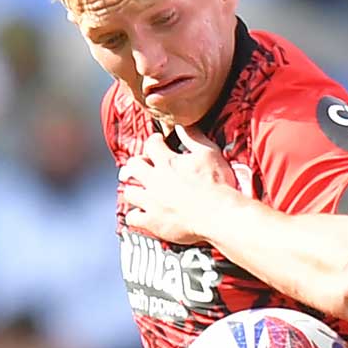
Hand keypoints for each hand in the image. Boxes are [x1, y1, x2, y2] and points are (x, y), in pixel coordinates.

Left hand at [120, 127, 237, 243]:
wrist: (219, 214)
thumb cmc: (217, 184)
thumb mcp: (210, 153)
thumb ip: (193, 137)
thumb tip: (182, 125)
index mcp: (168, 162)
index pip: (151, 144)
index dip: (154, 141)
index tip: (158, 142)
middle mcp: (155, 180)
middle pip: (133, 166)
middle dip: (137, 164)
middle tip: (143, 166)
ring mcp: (151, 202)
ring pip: (129, 192)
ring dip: (134, 189)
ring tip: (141, 190)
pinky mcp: (153, 222)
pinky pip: (133, 218)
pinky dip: (136, 215)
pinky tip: (143, 213)